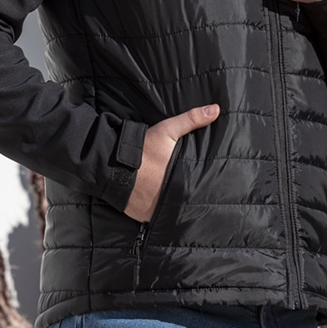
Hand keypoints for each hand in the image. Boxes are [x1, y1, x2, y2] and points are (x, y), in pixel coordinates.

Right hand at [124, 104, 219, 222]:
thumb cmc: (143, 147)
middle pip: (186, 202)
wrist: (110, 163)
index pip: (199, 189)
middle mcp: (169, 198)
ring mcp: (155, 210)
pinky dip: (160, 215)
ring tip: (182, 203)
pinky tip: (164, 210)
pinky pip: (156, 218)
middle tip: (197, 195)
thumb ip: (192, 119)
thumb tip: (216, 109)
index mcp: (179, 179)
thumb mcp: (167, 130)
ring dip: (176, 209)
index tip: (213, 187)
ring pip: (172, 212)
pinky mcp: (143, 217)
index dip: (205, 189)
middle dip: (191, 199)